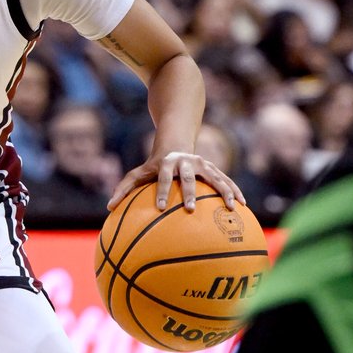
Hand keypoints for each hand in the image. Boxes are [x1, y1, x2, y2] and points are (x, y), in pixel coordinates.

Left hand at [106, 150, 245, 211]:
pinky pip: (226, 181)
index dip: (161, 191)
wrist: (175, 143)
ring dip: (224, 191)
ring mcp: (202, 164)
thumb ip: (124, 188)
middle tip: (191, 209)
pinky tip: (243, 206)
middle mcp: (186, 162)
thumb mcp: (138, 172)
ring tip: (231, 208)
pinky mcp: (213, 169)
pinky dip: (235, 191)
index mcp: (167, 164)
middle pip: (189, 178)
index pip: (163, 178)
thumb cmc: (154, 165)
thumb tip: (109, 207)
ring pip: (215, 177)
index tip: (158, 207)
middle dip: (190, 193)